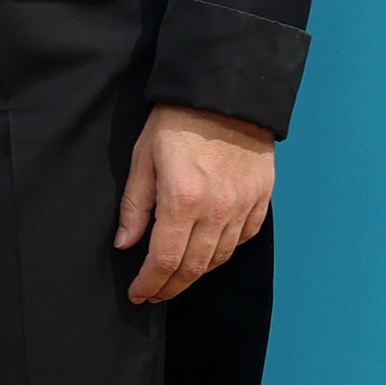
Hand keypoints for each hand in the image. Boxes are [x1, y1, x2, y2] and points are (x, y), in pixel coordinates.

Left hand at [114, 104, 274, 304]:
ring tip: (178, 276)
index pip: (164, 260)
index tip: (138, 292)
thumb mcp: (144, 157)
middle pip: (193, 268)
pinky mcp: (260, 198)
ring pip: (219, 258)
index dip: (149, 283)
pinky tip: (209, 250)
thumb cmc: (179, 119)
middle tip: (155, 292)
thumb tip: (125, 242)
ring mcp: (243, 205)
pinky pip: (244, 238)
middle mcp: (216, 209)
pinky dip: (224, 251)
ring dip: (196, 273)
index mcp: (182, 200)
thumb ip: (135, 205)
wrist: (226, 92)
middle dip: (170, 286)